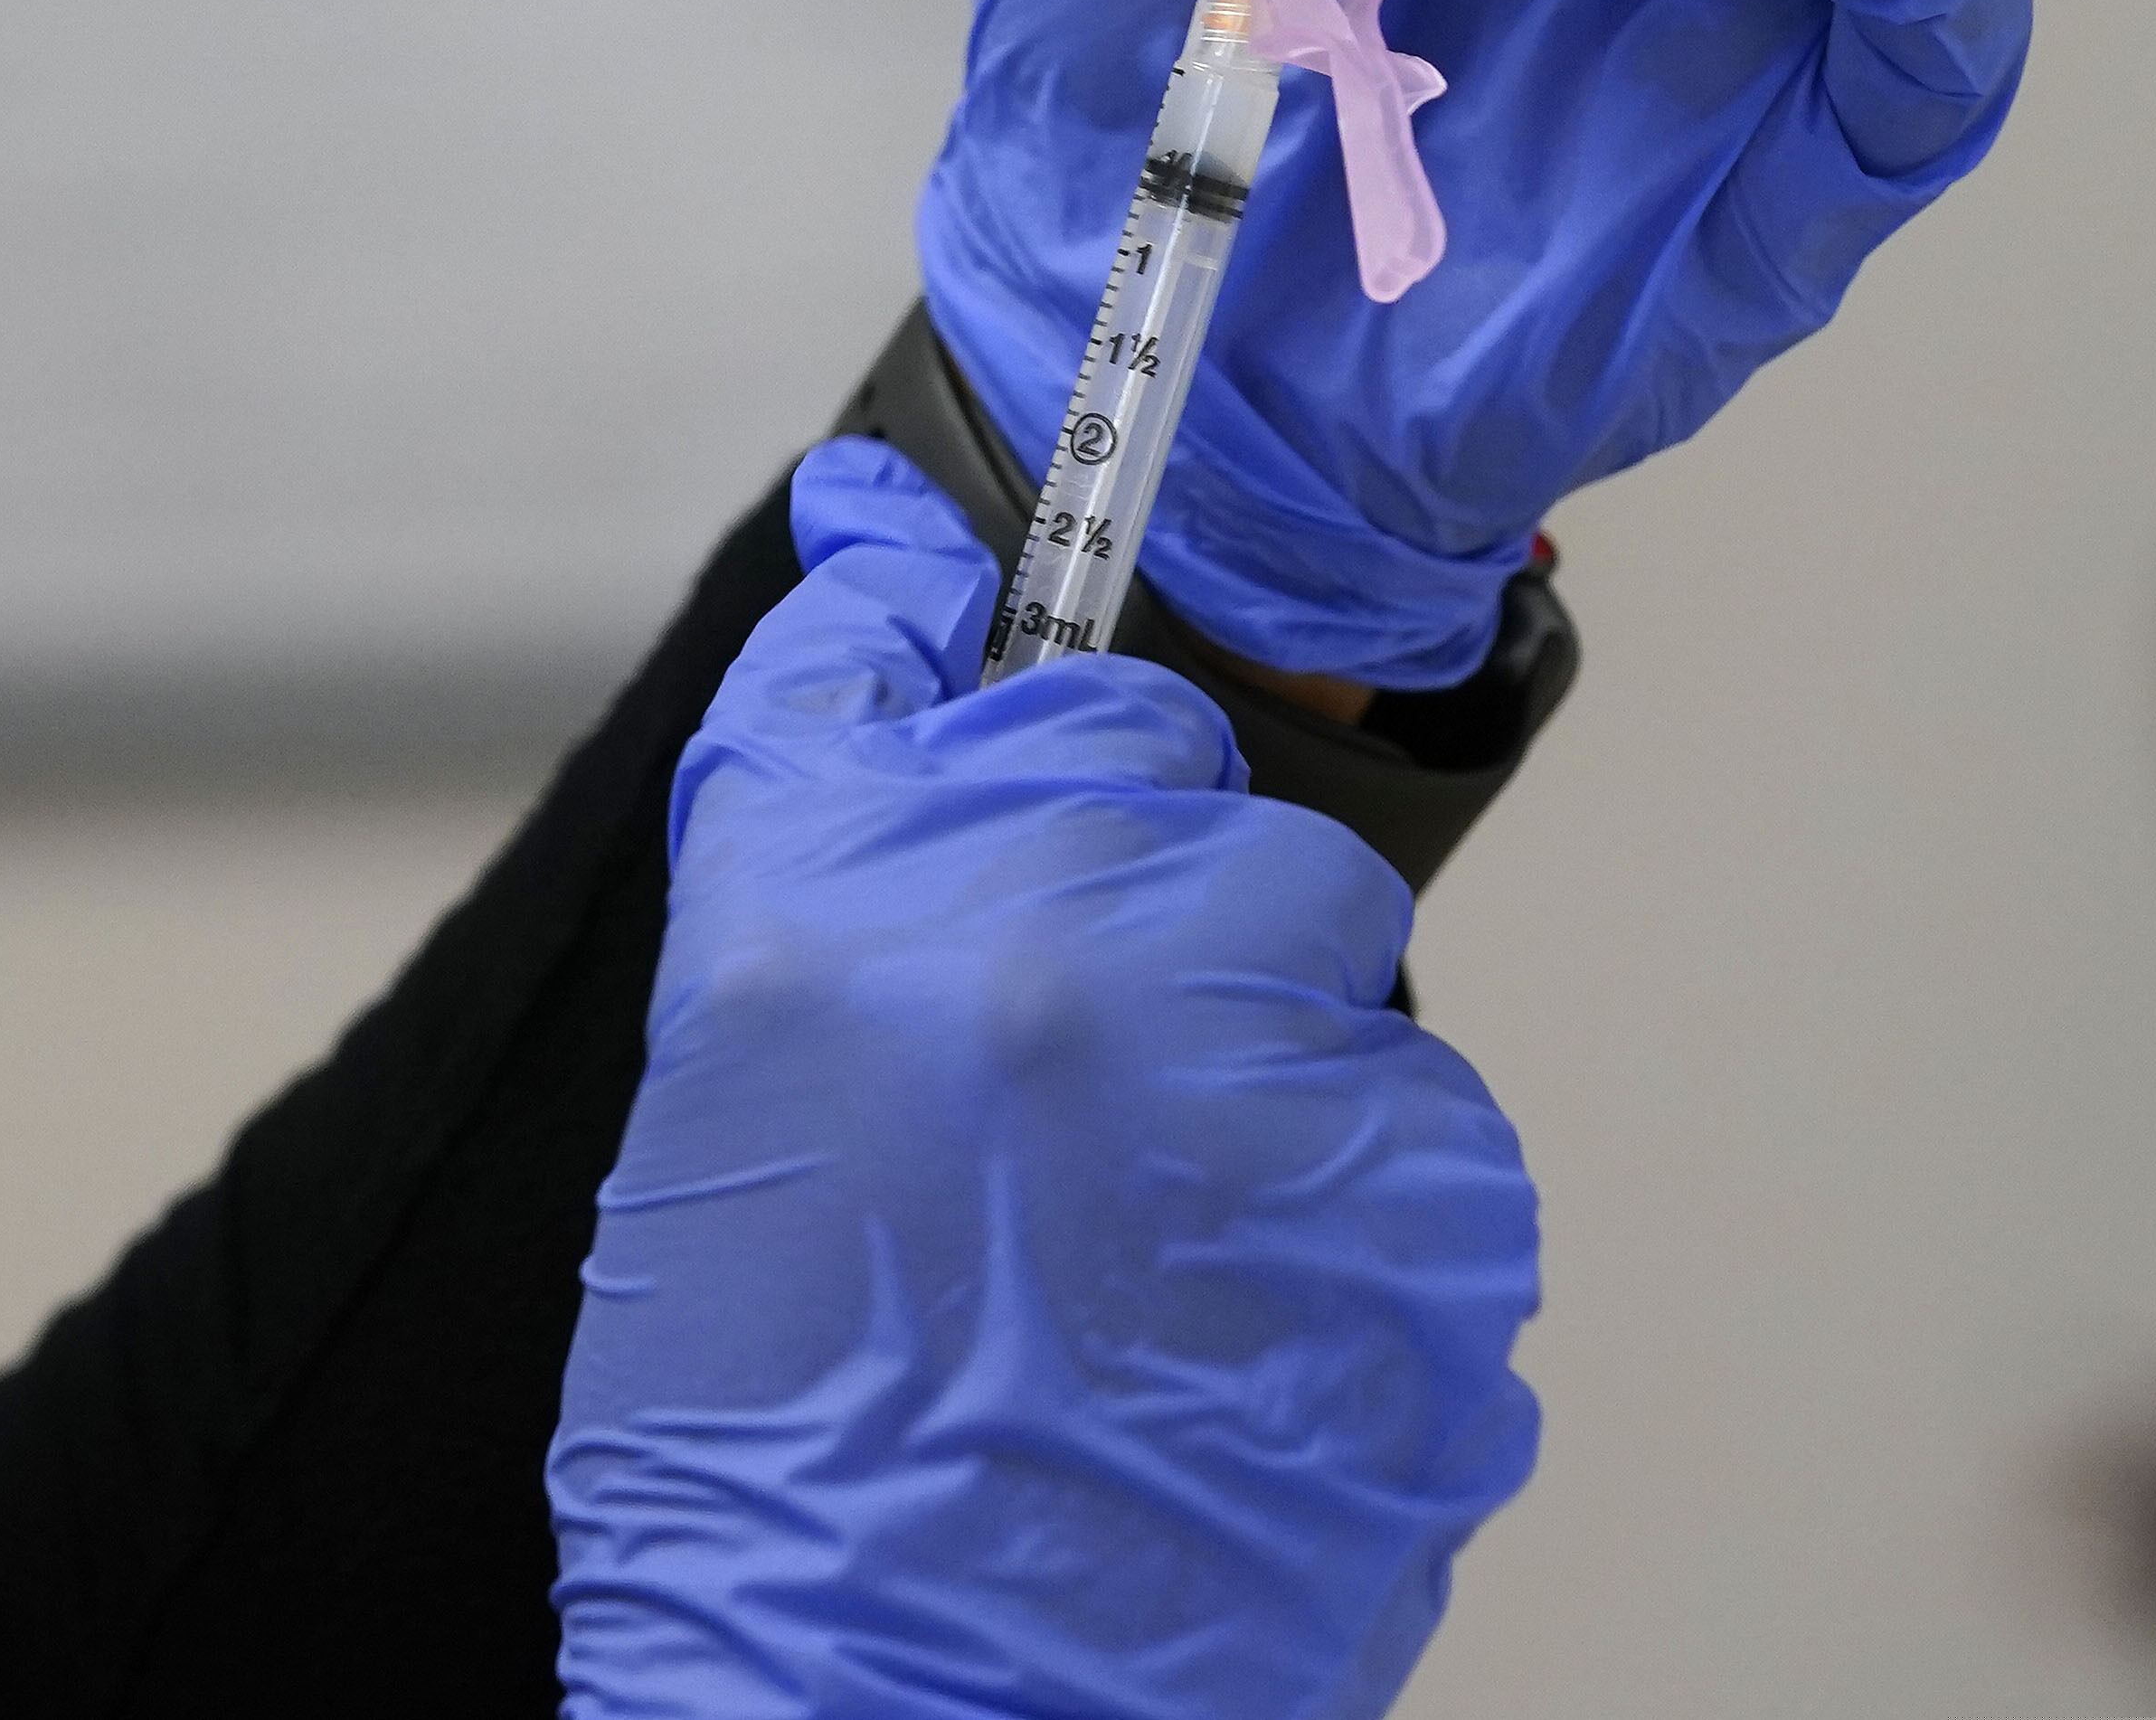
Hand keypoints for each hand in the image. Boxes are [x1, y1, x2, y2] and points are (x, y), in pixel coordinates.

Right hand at [549, 440, 1538, 1719]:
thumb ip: (815, 797)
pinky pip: (1415, 1131)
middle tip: (1064, 1105)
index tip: (1021, 707)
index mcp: (843, 895)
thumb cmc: (774, 1439)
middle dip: (1148, 909)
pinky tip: (1227, 1330)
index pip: (982, 659)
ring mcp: (1266, 1077)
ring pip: (1325, 959)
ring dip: (1257, 1070)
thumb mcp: (723, 1083)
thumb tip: (882, 552)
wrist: (902, 1710)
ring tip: (1136, 1257)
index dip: (1008, 725)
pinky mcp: (1432, 1215)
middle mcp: (1061, 943)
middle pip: (1192, 790)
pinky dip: (1349, 1216)